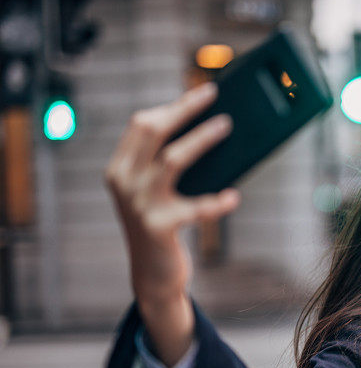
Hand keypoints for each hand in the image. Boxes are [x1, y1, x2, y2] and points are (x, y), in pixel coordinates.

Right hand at [104, 82, 239, 300]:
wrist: (152, 275)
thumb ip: (168, 164)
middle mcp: (124, 182)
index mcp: (120, 168)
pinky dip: (217, 202)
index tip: (200, 92)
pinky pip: (196, 208)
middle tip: (213, 95)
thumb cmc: (163, 226)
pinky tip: (233, 197)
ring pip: (173, 159)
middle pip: (153, 130)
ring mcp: (139, 204)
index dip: (172, 105)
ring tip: (226, 126)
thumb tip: (213, 129)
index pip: (142, 124)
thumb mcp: (157, 192)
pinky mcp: (159, 227)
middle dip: (184, 109)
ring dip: (202, 139)